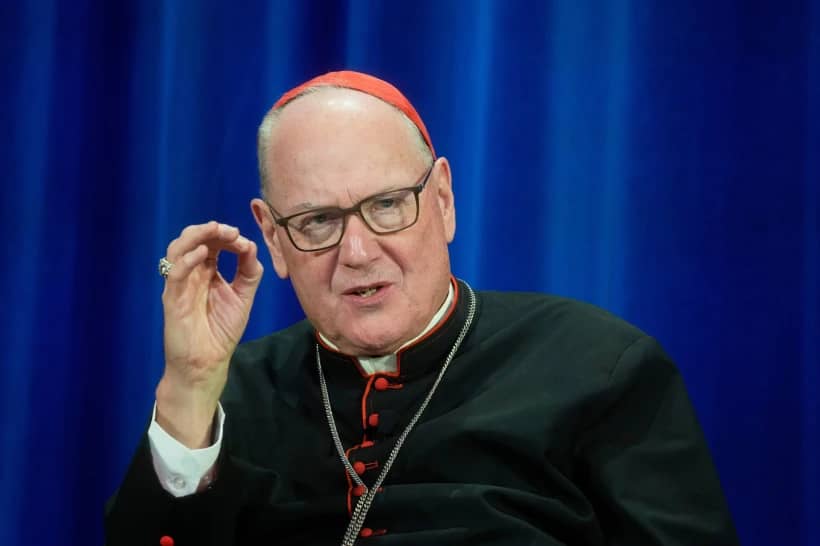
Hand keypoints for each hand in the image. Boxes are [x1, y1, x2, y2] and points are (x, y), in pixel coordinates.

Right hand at [156, 221, 263, 447]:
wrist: (206, 364)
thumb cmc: (221, 332)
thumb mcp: (243, 297)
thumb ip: (249, 272)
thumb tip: (250, 245)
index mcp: (208, 272)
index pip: (212, 242)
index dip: (226, 236)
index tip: (243, 240)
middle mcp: (192, 274)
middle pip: (193, 240)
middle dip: (211, 230)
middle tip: (231, 231)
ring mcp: (180, 284)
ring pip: (178, 249)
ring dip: (196, 235)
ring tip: (215, 230)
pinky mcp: (172, 298)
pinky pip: (175, 273)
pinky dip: (187, 259)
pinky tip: (203, 254)